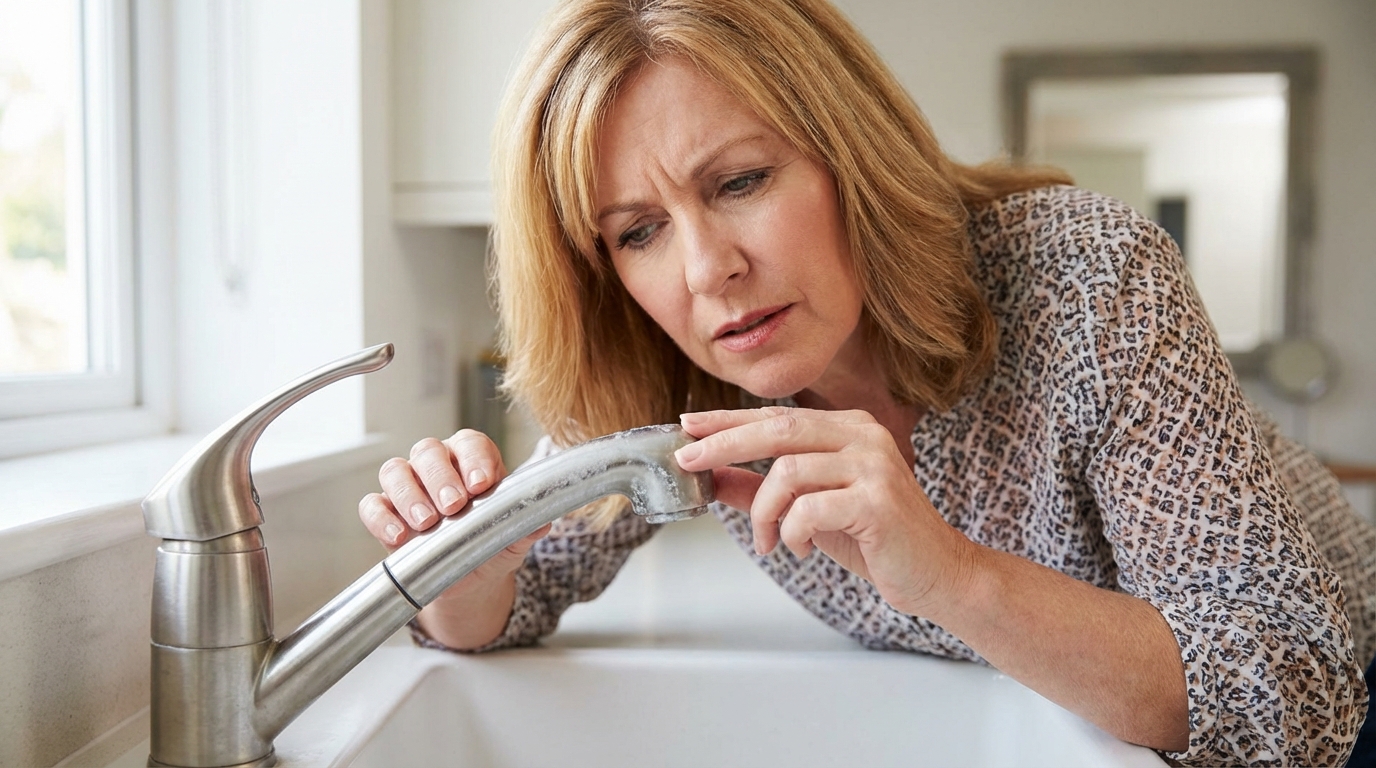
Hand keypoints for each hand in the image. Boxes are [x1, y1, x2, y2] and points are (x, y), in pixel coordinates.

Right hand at [358, 429, 548, 579]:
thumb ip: (524, 527)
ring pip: (395, 471)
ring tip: (427, 523)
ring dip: (409, 494)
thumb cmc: (492, 544)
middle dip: (440, 477)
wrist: (470, 580)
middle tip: (453, 505)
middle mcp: (437, 465)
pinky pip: (373, 505)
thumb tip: (541, 522)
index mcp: (473, 460)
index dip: (474, 458)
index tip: (482, 483)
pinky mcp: (385, 513)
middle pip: (428, 451)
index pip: (470, 443)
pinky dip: (381, 518)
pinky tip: (399, 536)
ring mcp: (408, 487)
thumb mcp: (513, 538)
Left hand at [675, 407, 973, 616]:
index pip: (776, 416)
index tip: (686, 426)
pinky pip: (810, 509)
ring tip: (768, 540)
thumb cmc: (874, 540)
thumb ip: (762, 489)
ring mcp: (874, 465)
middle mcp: (864, 436)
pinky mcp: (878, 500)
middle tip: (687, 461)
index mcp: (848, 428)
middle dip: (724, 444)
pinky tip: (801, 548)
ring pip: (788, 471)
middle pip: (777, 428)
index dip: (727, 421)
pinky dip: (793, 532)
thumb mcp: (810, 510)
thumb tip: (711, 477)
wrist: (936, 574)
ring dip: (763, 512)